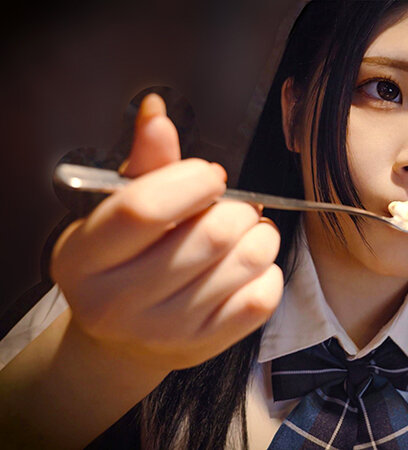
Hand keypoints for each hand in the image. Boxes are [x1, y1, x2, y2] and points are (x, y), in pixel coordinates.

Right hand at [50, 94, 282, 371]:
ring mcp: (164, 331)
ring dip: (261, 235)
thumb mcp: (118, 211)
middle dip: (237, 208)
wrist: (121, 338)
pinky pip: (262, 298)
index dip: (191, 180)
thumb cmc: (123, 261)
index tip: (211, 176)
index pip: (143, 209)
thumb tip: (157, 111)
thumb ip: (144, 163)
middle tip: (235, 207)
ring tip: (249, 230)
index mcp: (84, 258)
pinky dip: (269, 271)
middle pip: (209, 236)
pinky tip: (251, 264)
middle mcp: (117, 302)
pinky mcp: (205, 346)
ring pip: (245, 264)